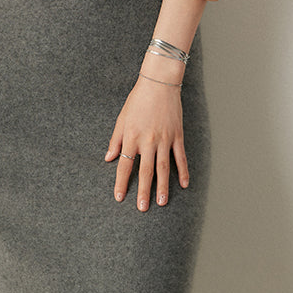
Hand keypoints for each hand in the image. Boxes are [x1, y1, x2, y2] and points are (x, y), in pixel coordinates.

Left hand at [104, 75, 187, 210]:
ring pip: (163, 167)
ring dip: (163, 186)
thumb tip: (109, 158)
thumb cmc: (138, 100)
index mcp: (132, 136)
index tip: (119, 197)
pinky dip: (183, 171)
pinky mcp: (177, 135)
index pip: (125, 165)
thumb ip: (116, 140)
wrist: (159, 83)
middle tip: (142, 208)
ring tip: (162, 202)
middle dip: (143, 191)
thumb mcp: (122, 118)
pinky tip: (184, 184)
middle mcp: (148, 140)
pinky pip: (180, 157)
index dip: (121, 182)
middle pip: (145, 170)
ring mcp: (164, 139)